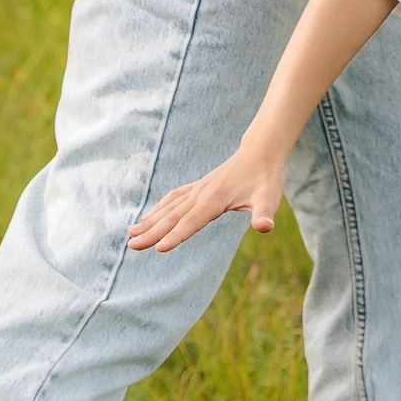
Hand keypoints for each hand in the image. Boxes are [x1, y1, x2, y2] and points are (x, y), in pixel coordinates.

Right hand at [128, 133, 286, 253]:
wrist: (261, 151)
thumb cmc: (266, 177)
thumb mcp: (270, 198)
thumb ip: (265, 214)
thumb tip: (265, 227)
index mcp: (215, 199)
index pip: (192, 221)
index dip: (176, 236)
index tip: (159, 248)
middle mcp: (201, 194)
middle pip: (173, 216)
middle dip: (152, 232)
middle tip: (132, 246)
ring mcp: (198, 189)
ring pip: (169, 207)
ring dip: (150, 221)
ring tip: (131, 234)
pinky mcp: (199, 187)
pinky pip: (174, 198)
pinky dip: (159, 208)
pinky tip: (149, 217)